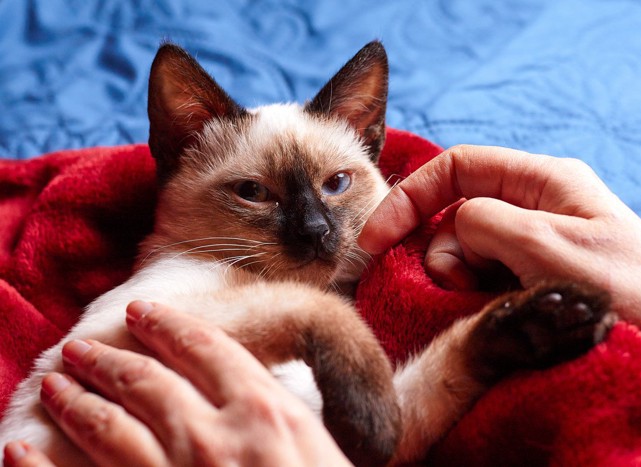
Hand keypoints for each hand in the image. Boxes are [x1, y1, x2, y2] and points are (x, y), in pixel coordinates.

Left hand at [4, 302, 350, 466]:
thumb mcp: (323, 451)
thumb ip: (287, 416)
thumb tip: (260, 392)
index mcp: (264, 412)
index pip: (206, 349)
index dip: (170, 325)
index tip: (144, 311)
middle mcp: (211, 437)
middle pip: (148, 383)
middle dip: (109, 359)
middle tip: (81, 347)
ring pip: (109, 427)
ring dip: (76, 401)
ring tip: (55, 384)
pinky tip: (17, 451)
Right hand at [359, 144, 640, 406]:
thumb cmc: (631, 294)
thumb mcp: (547, 247)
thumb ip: (484, 222)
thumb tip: (449, 233)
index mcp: (544, 180)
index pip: (456, 168)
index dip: (409, 196)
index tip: (377, 239)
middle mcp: (537, 205)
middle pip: (457, 212)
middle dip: (441, 249)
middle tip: (456, 288)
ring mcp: (537, 243)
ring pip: (467, 249)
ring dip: (459, 278)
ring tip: (489, 305)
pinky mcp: (536, 277)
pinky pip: (485, 276)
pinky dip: (475, 295)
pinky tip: (495, 313)